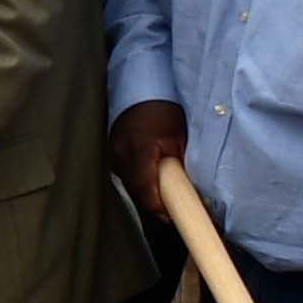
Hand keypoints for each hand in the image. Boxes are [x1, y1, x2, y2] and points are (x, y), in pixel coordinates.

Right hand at [105, 99, 188, 219]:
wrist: (142, 87)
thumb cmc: (165, 109)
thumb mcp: (179, 137)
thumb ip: (181, 164)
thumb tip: (191, 191)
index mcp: (141, 147)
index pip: (144, 187)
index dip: (157, 206)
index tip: (172, 216)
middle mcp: (122, 152)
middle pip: (135, 190)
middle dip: (154, 203)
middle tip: (173, 211)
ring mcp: (113, 152)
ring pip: (129, 183)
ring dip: (145, 192)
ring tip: (164, 196)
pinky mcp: (111, 151)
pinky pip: (125, 173)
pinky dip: (139, 180)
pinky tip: (151, 180)